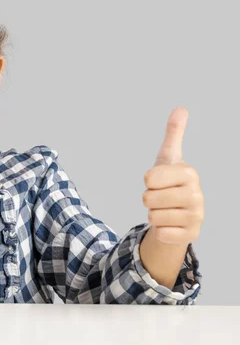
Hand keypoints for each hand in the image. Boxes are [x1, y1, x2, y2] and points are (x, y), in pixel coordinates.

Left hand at [142, 107, 203, 244]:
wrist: (179, 213)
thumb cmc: (170, 182)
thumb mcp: (169, 157)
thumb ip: (174, 134)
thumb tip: (180, 108)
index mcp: (189, 173)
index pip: (149, 178)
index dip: (148, 181)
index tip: (158, 181)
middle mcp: (197, 194)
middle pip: (148, 198)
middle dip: (148, 199)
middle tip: (160, 198)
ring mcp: (197, 216)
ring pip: (153, 216)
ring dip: (154, 214)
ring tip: (166, 210)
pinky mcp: (191, 235)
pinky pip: (161, 233)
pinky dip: (160, 230)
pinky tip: (170, 225)